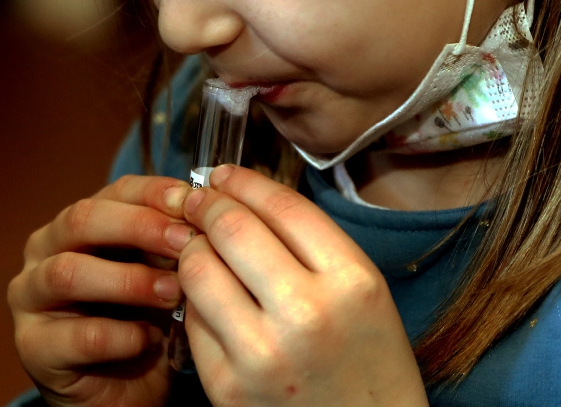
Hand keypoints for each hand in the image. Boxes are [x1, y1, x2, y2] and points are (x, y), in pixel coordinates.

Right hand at [8, 175, 195, 406]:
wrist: (125, 390)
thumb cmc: (144, 320)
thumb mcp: (161, 272)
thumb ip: (171, 244)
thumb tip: (205, 215)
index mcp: (78, 223)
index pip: (114, 191)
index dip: (154, 193)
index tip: (194, 202)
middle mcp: (44, 250)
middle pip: (81, 220)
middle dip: (139, 227)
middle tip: (186, 242)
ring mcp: (30, 297)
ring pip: (69, 272)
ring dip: (129, 281)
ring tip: (173, 292)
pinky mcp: (32, 346)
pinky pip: (78, 335)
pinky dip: (121, 335)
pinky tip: (150, 339)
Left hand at [177, 165, 427, 406]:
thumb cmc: (368, 363)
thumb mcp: (364, 294)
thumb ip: (313, 246)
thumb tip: (246, 198)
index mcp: (352, 282)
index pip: (283, 207)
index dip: (245, 182)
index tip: (225, 174)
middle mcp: (306, 314)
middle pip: (233, 229)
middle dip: (208, 205)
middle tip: (199, 199)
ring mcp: (261, 353)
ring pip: (199, 268)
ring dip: (192, 248)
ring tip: (198, 246)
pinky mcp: (226, 386)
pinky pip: (193, 319)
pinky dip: (195, 300)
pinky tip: (209, 298)